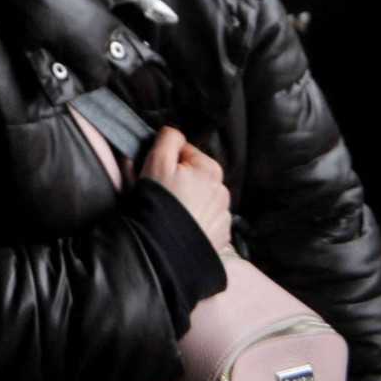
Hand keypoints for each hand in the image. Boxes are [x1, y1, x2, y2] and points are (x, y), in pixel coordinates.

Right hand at [142, 126, 231, 251]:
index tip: (158, 175)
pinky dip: (198, 220)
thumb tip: (175, 132)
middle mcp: (223, 190)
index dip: (168, 161)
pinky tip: (184, 225)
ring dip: (191, 200)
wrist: (165, 247)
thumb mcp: (156, 161)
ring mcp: (224, 214)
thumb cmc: (159, 202)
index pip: (186, 152)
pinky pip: (209, 219)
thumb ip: (168, 138)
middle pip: (196, 175)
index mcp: (210, 169)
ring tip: (174, 212)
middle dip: (181, 181)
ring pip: (204, 197)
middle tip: (164, 194)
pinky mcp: (222, 235)